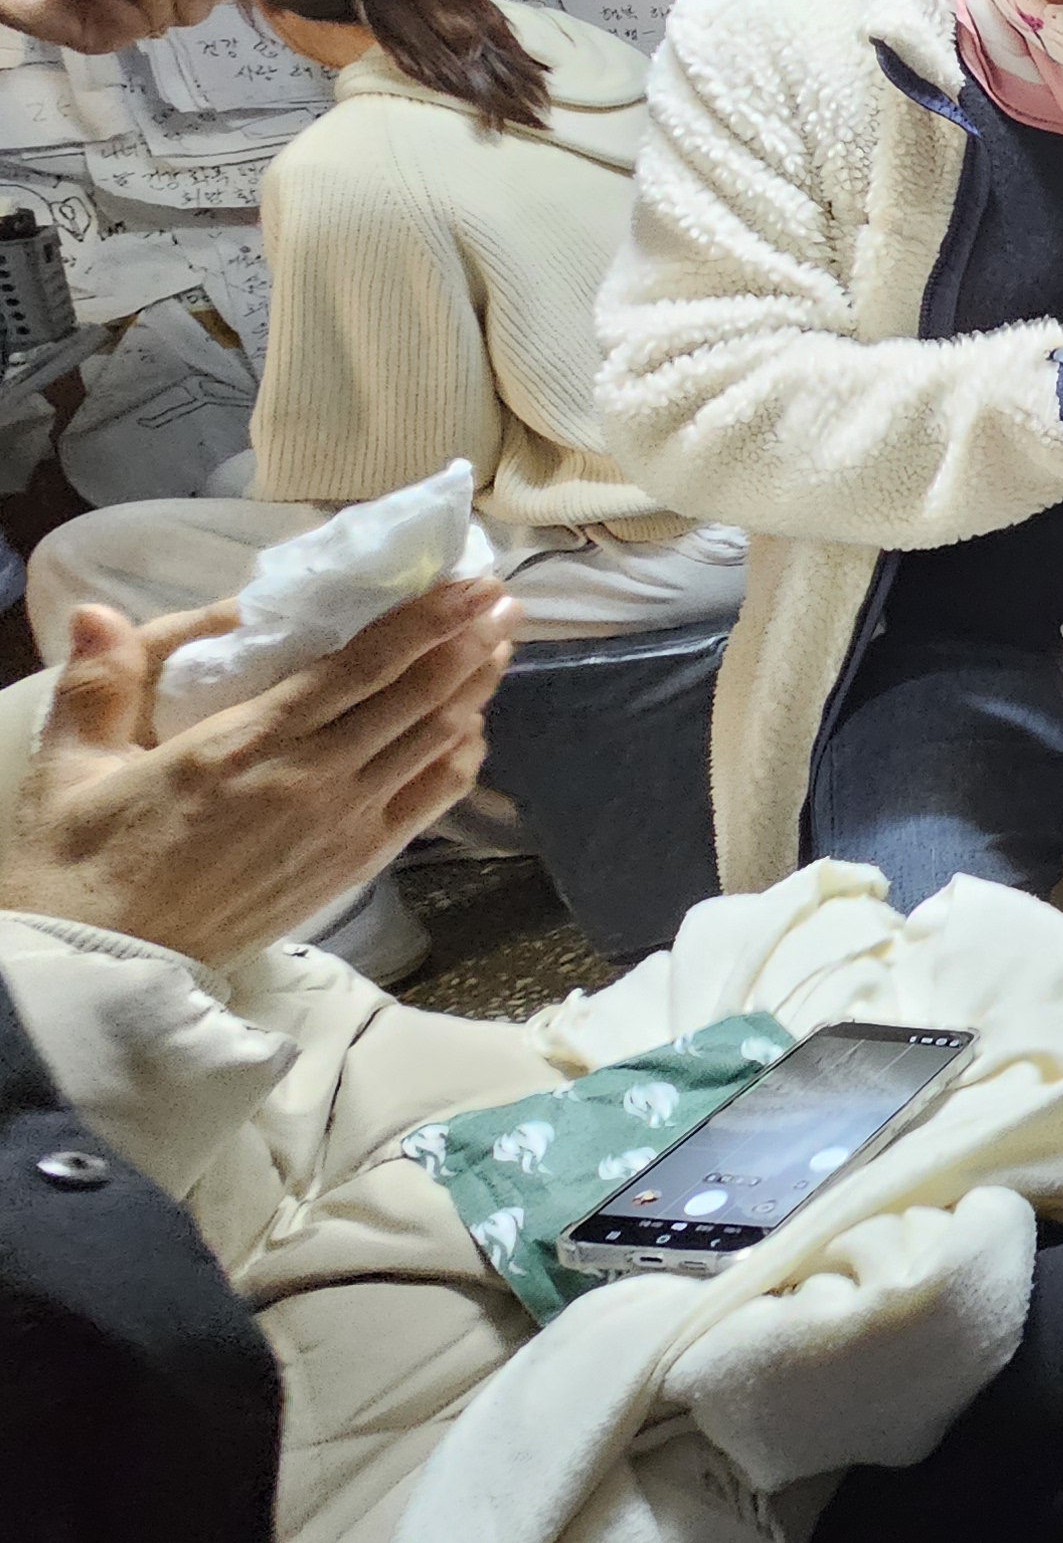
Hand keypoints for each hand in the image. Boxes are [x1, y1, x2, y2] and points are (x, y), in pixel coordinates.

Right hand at [0, 582, 519, 967]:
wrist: (108, 968)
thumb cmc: (81, 865)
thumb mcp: (69, 769)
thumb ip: (94, 684)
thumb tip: (95, 609)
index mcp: (246, 742)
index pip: (360, 666)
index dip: (424, 619)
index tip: (467, 582)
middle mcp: (310, 778)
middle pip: (415, 695)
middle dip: (467, 640)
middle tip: (504, 598)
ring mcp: (342, 824)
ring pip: (432, 742)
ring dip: (472, 690)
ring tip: (501, 645)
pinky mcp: (354, 866)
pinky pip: (428, 802)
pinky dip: (459, 760)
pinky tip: (473, 731)